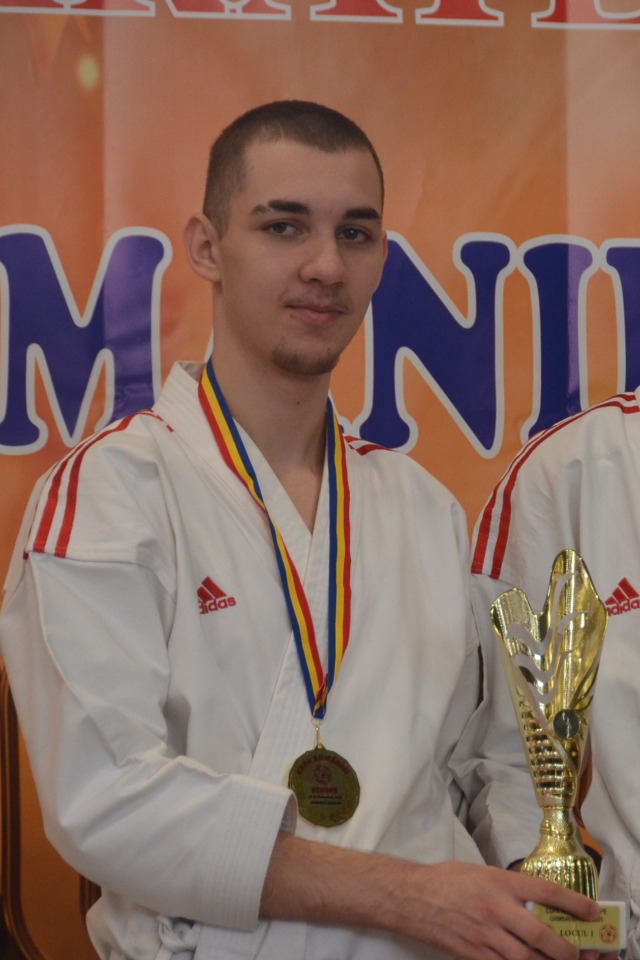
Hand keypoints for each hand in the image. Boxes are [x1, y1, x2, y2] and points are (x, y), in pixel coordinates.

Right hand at [390, 861, 600, 959]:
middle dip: (566, 949)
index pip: (546, 892)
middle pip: (541, 936)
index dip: (574, 903)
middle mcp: (495, 909)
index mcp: (499, 882)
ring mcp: (484, 935)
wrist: (412, 897)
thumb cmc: (447, 880)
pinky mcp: (473, 955)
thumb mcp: (482, 872)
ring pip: (526, 958)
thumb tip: (534, 900)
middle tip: (577, 952)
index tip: (591, 911)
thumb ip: (508, 886)